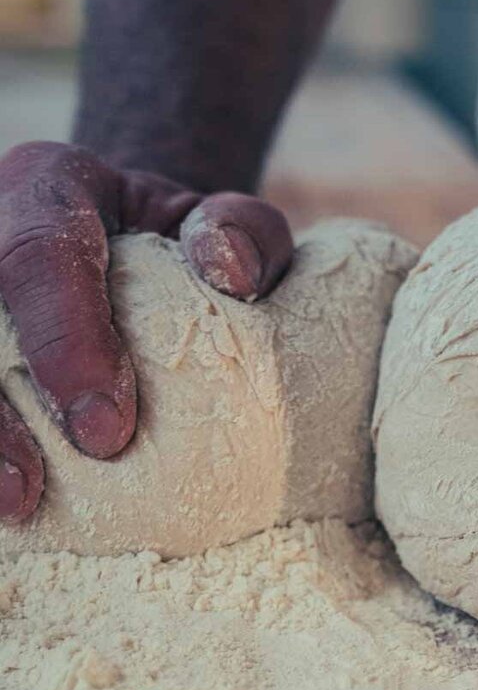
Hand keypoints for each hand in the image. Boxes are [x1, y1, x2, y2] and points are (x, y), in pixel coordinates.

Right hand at [0, 141, 292, 522]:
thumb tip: (231, 273)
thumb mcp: (218, 220)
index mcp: (46, 186)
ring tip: (18, 503)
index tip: (107, 429)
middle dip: (4, 410)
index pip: (38, 254)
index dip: (64, 343)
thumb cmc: (180, 236)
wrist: (132, 237)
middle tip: (69, 474)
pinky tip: (15, 502)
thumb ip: (242, 231)